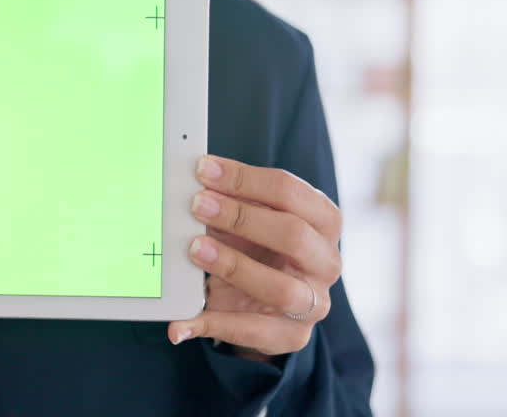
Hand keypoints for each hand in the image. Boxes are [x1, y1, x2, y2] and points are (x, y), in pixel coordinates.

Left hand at [167, 155, 342, 357]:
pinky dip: (213, 325)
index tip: (203, 170)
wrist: (267, 303)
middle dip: (242, 218)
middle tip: (198, 205)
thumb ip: (231, 200)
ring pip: (281, 288)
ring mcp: (313, 303)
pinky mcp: (292, 336)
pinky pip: (252, 332)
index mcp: (322, 221)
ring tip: (195, 250)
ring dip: (234, 267)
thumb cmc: (259, 247)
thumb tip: (191, 179)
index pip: (290, 192)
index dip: (245, 179)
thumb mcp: (251, 219)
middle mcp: (326, 261)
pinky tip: (180, 322)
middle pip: (293, 234)